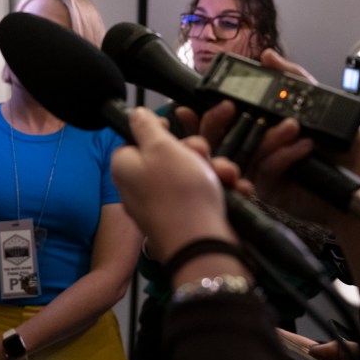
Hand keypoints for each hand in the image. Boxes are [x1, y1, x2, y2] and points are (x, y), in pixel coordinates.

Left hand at [111, 107, 241, 260]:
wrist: (202, 245)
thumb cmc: (179, 194)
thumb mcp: (160, 147)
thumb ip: (146, 126)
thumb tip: (134, 114)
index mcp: (126, 167)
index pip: (133, 141)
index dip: (156, 132)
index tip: (173, 129)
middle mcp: (140, 188)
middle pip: (167, 156)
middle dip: (194, 151)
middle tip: (203, 154)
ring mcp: (164, 206)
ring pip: (190, 175)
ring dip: (213, 170)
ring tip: (225, 175)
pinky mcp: (186, 219)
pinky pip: (202, 196)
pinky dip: (219, 191)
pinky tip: (233, 189)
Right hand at [207, 51, 359, 229]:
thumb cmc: (343, 145)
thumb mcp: (319, 103)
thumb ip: (292, 79)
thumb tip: (268, 57)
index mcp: (260, 128)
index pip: (224, 120)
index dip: (208, 113)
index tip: (202, 103)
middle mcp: (255, 149)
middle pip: (217, 138)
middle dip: (218, 122)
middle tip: (231, 108)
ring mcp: (259, 170)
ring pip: (243, 151)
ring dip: (268, 136)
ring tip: (294, 127)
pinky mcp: (269, 190)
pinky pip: (264, 169)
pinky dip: (283, 154)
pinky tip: (304, 147)